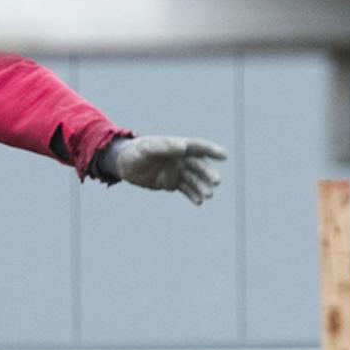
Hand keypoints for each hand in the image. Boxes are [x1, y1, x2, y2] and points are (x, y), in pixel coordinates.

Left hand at [107, 134, 226, 204]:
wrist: (124, 165)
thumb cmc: (136, 152)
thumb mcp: (148, 148)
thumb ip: (165, 146)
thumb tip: (183, 146)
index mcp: (177, 146)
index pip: (198, 147)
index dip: (211, 150)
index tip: (224, 155)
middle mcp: (180, 158)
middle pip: (199, 166)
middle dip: (208, 174)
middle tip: (216, 182)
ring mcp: (177, 171)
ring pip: (194, 179)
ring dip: (202, 187)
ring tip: (208, 196)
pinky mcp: (172, 183)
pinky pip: (185, 189)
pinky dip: (193, 195)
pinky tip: (199, 203)